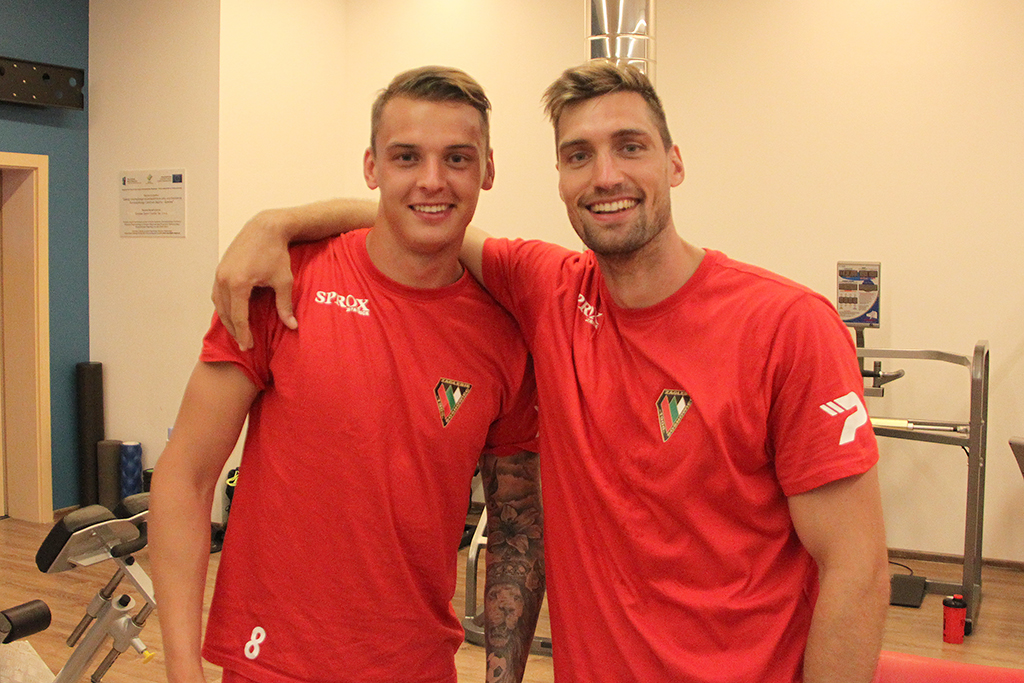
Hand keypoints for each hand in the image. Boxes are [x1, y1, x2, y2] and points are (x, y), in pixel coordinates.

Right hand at [212, 208, 296, 349]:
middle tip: (244, 345)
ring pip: (219, 305)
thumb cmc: (276, 253)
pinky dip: (223, 307)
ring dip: (227, 320)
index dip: (244, 334)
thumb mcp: (283, 281)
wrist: (265, 228)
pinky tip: (232, 314)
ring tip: (238, 332)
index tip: (249, 346)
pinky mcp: (219, 269)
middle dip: (235, 331)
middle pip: (226, 313)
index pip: (239, 317)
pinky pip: (217, 294)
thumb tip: (292, 326)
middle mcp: (224, 279)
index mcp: (238, 283)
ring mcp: (219, 273)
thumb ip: (285, 306)